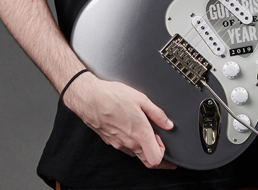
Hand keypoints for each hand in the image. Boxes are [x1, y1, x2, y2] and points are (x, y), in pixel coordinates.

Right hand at [61, 72, 177, 168]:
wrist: (89, 98)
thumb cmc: (112, 96)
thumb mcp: (141, 98)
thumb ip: (157, 113)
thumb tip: (167, 123)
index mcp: (140, 133)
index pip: (156, 159)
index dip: (164, 154)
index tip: (163, 142)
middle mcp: (129, 142)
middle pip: (147, 161)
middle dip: (157, 156)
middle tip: (160, 146)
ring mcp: (118, 143)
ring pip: (136, 154)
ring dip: (143, 148)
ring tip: (144, 133)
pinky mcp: (110, 141)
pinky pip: (125, 148)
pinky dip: (131, 143)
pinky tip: (131, 130)